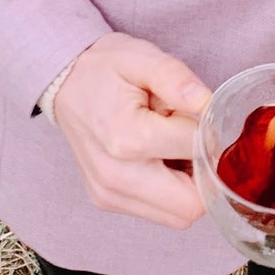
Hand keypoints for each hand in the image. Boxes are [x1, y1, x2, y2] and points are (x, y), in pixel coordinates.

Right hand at [54, 33, 211, 229]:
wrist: (64, 82)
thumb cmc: (105, 69)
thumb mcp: (141, 57)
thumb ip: (176, 78)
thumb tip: (206, 103)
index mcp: (128, 138)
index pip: (198, 154)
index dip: (210, 135)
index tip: (196, 116)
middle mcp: (116, 177)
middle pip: (191, 205)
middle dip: (204, 174)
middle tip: (190, 139)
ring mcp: (109, 194)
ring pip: (178, 217)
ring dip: (189, 187)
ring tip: (171, 148)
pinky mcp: (107, 201)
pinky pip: (159, 213)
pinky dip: (170, 193)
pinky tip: (158, 160)